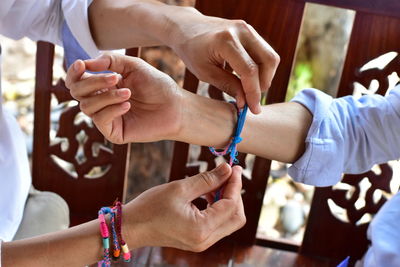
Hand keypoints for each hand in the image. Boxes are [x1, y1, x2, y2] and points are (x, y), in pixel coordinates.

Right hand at [66, 53, 182, 143]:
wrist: (175, 107)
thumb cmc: (157, 86)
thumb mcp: (133, 66)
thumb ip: (110, 60)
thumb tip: (86, 63)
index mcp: (103, 86)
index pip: (77, 81)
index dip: (74, 73)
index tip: (81, 64)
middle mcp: (101, 102)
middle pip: (77, 92)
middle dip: (93, 82)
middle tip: (115, 78)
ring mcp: (106, 118)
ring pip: (87, 106)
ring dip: (107, 96)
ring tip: (128, 92)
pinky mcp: (113, 132)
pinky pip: (100, 120)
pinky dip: (112, 109)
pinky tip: (128, 105)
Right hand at [123, 163, 245, 251]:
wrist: (130, 227)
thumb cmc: (150, 208)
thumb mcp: (180, 188)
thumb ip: (208, 179)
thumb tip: (227, 169)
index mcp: (202, 229)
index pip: (231, 205)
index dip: (235, 184)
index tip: (234, 168)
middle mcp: (205, 240)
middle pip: (236, 218)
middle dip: (235, 194)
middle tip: (228, 174)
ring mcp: (202, 242)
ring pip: (228, 221)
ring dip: (227, 200)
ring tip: (216, 181)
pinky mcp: (197, 240)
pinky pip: (217, 224)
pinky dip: (218, 208)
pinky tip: (208, 193)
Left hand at [166, 8, 279, 113]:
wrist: (187, 27)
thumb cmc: (192, 52)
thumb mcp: (205, 73)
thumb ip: (228, 86)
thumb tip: (245, 103)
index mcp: (225, 41)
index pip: (249, 70)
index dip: (254, 93)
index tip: (254, 110)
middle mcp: (241, 31)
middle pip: (268, 61)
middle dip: (263, 85)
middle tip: (252, 99)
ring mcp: (248, 28)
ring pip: (271, 57)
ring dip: (265, 78)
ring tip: (249, 90)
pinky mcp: (251, 31)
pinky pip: (265, 53)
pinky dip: (261, 69)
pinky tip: (248, 79)